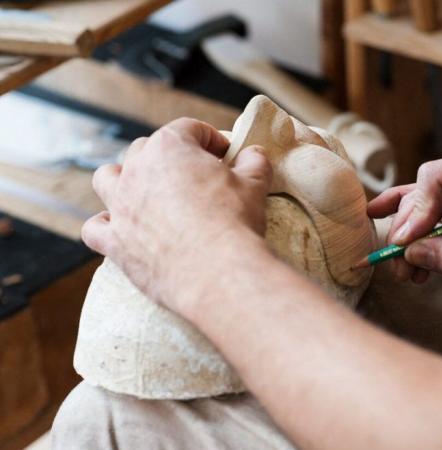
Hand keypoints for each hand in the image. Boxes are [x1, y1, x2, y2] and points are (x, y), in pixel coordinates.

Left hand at [82, 118, 271, 313]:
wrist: (218, 271)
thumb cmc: (235, 221)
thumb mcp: (255, 183)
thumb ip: (253, 161)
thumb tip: (254, 154)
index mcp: (169, 148)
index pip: (189, 129)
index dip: (211, 139)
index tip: (225, 155)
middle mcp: (136, 171)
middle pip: (145, 149)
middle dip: (169, 157)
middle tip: (195, 176)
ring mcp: (120, 206)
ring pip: (107, 178)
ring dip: (122, 179)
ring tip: (145, 192)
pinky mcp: (115, 242)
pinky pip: (95, 228)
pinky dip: (106, 225)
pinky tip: (121, 228)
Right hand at [368, 154, 441, 292]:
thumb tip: (411, 254)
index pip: (436, 178)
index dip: (416, 210)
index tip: (407, 243)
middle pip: (424, 193)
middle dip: (408, 229)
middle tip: (398, 263)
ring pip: (425, 207)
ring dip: (411, 237)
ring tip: (402, 269)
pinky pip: (436, 216)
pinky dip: (419, 233)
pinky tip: (397, 241)